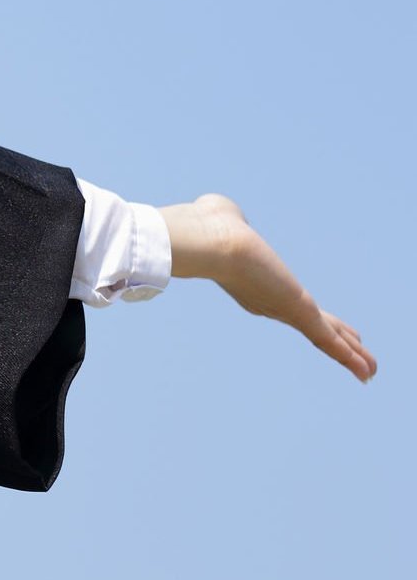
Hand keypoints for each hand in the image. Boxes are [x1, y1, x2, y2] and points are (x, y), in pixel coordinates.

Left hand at [163, 193, 376, 381]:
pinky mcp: (296, 311)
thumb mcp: (221, 220)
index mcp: (257, 286)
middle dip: (337, 342)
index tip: (324, 325)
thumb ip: (225, 218)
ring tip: (369, 371)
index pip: (294, 306)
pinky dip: (347, 356)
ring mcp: (284, 309)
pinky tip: (365, 370)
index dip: (313, 317)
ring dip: (351, 354)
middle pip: (312, 327)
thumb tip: (218, 208)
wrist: (211, 241)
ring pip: (325, 336)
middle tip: (356, 360)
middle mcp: (270, 303)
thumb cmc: (210, 227)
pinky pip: (327, 338)